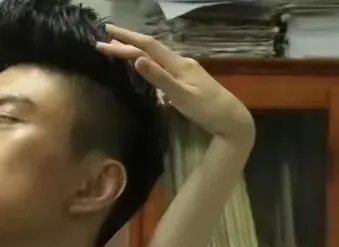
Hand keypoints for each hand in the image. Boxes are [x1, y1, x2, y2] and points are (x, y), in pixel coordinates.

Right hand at [98, 26, 255, 145]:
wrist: (233, 121)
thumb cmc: (208, 111)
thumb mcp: (182, 96)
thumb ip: (160, 79)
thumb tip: (137, 60)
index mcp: (178, 64)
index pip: (147, 46)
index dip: (126, 39)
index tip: (106, 33)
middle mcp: (182, 63)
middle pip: (151, 50)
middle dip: (127, 45)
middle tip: (105, 42)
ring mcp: (187, 72)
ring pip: (158, 59)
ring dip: (138, 54)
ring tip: (120, 52)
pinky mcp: (190, 82)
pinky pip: (165, 69)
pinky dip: (151, 66)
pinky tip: (148, 71)